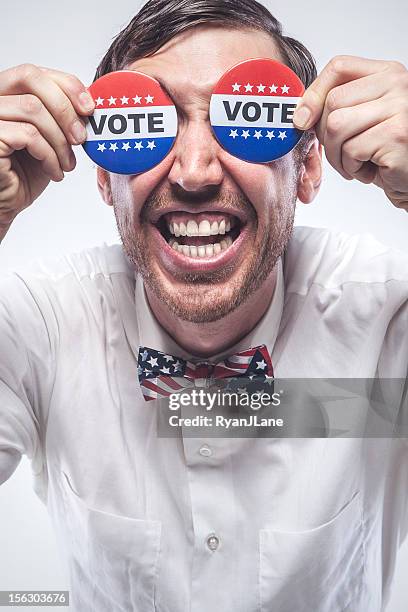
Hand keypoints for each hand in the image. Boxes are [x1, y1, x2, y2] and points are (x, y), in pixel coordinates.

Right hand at [0, 64, 94, 232]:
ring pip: (33, 109)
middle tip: (81, 138)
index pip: (35, 72)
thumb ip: (61, 116)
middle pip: (32, 79)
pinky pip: (28, 135)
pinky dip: (50, 156)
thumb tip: (89, 102)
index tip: (89, 109)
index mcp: (6, 94)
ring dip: (60, 140)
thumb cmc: (26, 171)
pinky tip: (54, 172)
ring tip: (67, 163)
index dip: (66, 85)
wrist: (8, 203)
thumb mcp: (50, 137)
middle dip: (65, 109)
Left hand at [293, 56, 407, 210]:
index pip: (339, 66)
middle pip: (333, 101)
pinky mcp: (396, 134)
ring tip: (355, 163)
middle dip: (325, 136)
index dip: (314, 93)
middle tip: (340, 153)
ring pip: (336, 126)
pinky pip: (351, 150)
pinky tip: (370, 170)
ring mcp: (400, 107)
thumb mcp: (364, 120)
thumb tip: (300, 113)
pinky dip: (353, 168)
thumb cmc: (387, 152)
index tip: (303, 119)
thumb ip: (341, 106)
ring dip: (337, 155)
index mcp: (388, 73)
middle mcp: (397, 84)